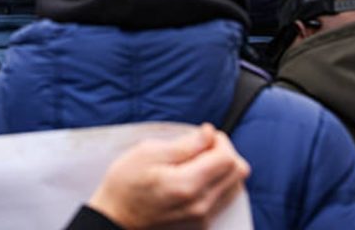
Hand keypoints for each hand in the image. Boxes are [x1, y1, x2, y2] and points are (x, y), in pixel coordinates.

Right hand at [89, 124, 249, 229]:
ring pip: (235, 186)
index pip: (227, 158)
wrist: (116, 218)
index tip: (205, 134)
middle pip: (238, 172)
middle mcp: (201, 204)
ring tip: (199, 162)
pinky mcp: (202, 224)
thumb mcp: (147, 153)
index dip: (220, 140)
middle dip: (225, 152)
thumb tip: (209, 134)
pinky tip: (196, 178)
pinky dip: (217, 183)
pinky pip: (224, 199)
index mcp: (187, 184)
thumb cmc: (125, 183)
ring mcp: (203, 217)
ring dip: (223, 168)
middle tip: (203, 146)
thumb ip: (184, 144)